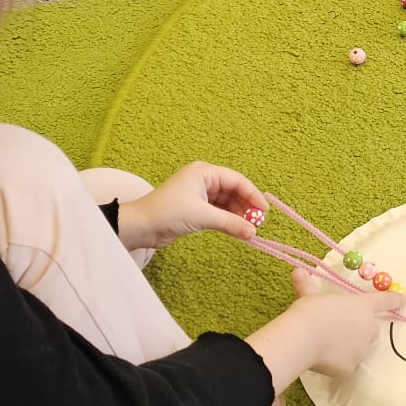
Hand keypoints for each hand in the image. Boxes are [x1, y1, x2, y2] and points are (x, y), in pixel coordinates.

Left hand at [117, 162, 268, 252]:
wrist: (141, 226)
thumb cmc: (167, 213)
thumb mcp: (202, 217)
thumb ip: (230, 223)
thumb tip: (253, 232)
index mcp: (204, 172)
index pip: (236, 180)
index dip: (252, 195)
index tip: (264, 211)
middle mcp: (203, 180)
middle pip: (233, 191)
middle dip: (246, 206)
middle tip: (258, 222)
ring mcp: (200, 195)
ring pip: (227, 203)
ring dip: (238, 215)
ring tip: (249, 229)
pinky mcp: (196, 209)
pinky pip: (219, 212)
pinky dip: (228, 221)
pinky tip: (237, 230)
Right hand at [248, 267, 403, 387]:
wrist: (303, 339)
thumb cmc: (310, 312)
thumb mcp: (309, 295)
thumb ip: (307, 285)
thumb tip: (297, 272)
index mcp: (362, 306)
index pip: (384, 301)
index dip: (395, 300)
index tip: (405, 300)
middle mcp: (369, 328)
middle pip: (370, 329)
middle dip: (359, 329)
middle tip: (337, 329)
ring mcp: (362, 349)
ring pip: (361, 348)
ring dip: (351, 346)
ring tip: (328, 343)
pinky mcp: (351, 368)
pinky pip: (348, 364)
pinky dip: (339, 362)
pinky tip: (324, 358)